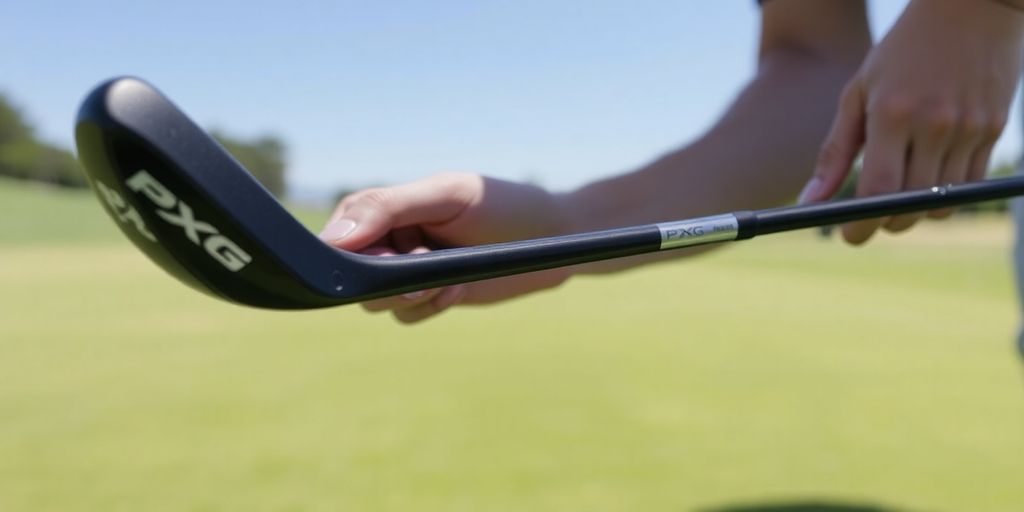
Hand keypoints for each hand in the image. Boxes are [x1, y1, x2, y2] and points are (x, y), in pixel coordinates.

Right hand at [319, 172, 571, 322]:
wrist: (553, 237)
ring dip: (408, 296)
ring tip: (449, 281)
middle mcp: (393, 238)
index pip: (343, 231)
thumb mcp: (447, 196)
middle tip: (424, 273)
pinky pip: (406, 316)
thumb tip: (333, 238)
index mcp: (390, 207)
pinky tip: (458, 290)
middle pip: (353, 272)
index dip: (349, 251)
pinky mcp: (431, 296)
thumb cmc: (502, 204)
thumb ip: (390, 208)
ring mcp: (411, 270)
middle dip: (385, 279)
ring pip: (377, 300)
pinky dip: (428, 308)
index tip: (381, 259)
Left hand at [799, 0, 1023, 243]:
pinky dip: (944, 195)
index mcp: (893, 114)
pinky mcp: (994, 128)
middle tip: (869, 219)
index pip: (879, 191)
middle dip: (885, 223)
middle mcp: (934, 124)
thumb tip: (810, 201)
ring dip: (915, 213)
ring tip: (897, 197)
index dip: (862, 225)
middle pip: (909, 206)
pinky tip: (926, 178)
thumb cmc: (902, 51)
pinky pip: (967, 186)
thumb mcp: (858, 92)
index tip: (849, 237)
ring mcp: (969, 128)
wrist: (972, 7)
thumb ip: (835, 150)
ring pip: (941, 203)